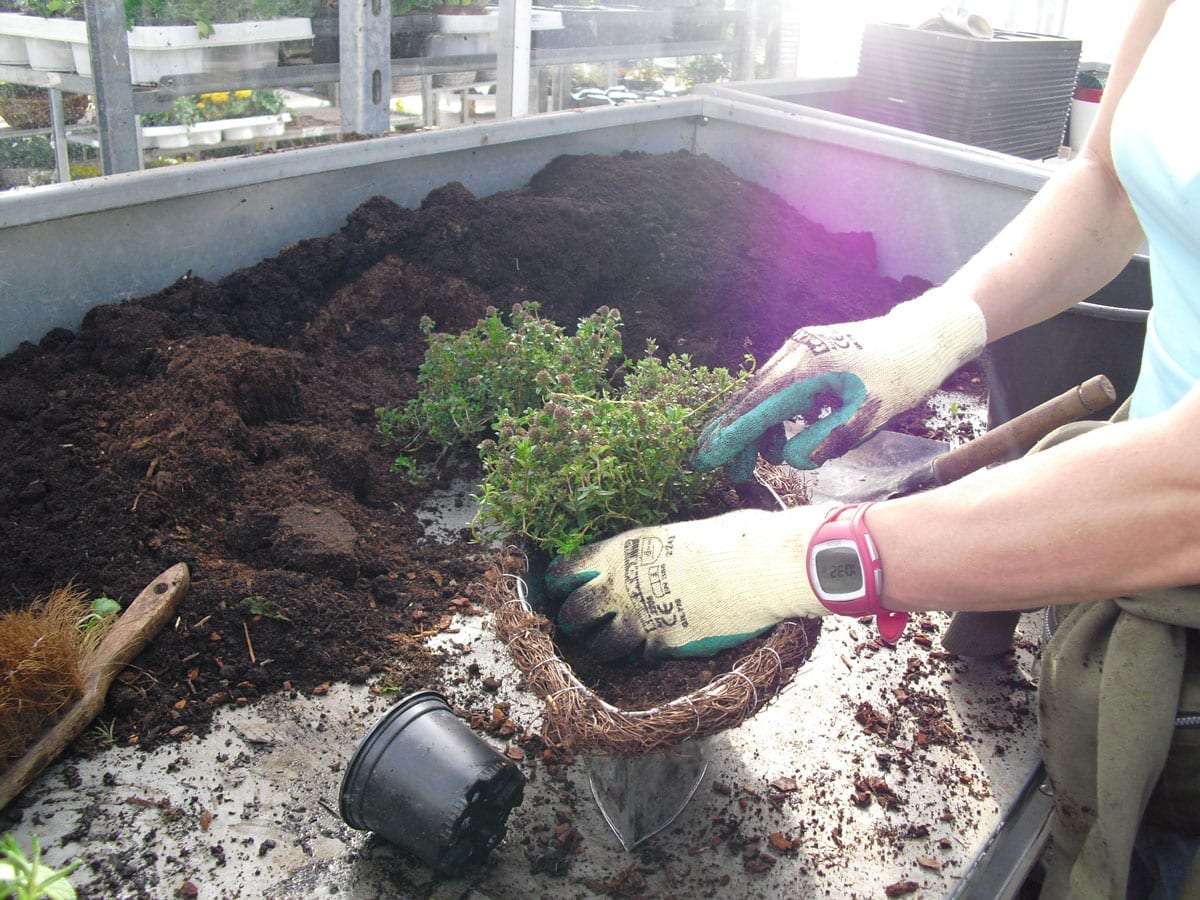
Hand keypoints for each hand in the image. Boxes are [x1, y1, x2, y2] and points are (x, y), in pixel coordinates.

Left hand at [545, 506, 834, 660]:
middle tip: (582, 624)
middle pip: (575, 613)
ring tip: (616, 644)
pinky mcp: (664, 645)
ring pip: (601, 646)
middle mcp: (620, 586)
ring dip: (605, 646)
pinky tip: (655, 649)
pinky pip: (639, 657)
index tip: (562, 589)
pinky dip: (643, 656)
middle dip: (575, 621)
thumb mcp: (677, 534)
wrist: (759, 568)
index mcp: (620, 551)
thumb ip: (655, 551)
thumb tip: (658, 556)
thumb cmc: (731, 539)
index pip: (567, 570)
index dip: (560, 583)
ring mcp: (640, 619)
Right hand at [693, 291, 986, 479]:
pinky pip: (781, 385)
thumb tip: (789, 458)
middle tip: (715, 465)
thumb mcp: (868, 415)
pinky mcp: (810, 350)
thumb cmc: (902, 376)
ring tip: (762, 460)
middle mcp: (795, 351)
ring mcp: (801, 347)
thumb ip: (826, 439)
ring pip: (765, 392)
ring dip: (757, 427)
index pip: (757, 407)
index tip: (706, 458)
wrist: (925, 335)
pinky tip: (785, 434)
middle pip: (751, 397)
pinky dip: (775, 412)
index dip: (731, 436)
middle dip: (733, 434)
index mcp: (806, 367)